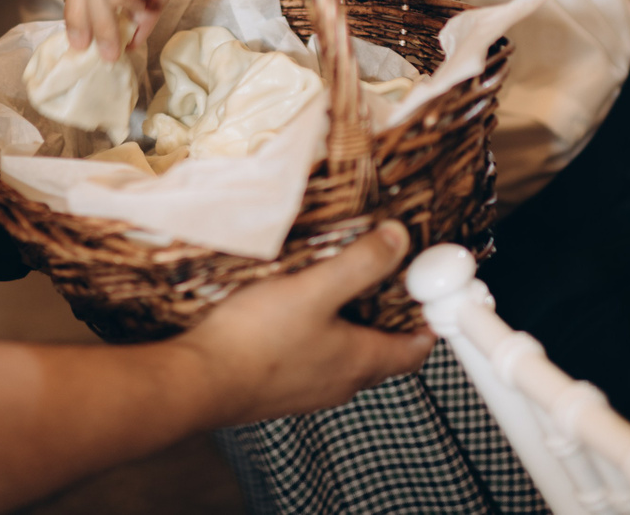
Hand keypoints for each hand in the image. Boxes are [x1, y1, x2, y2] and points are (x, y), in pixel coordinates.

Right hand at [179, 223, 434, 423]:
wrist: (199, 383)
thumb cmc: (256, 339)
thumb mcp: (315, 289)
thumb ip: (360, 264)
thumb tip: (399, 239)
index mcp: (360, 362)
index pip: (413, 352)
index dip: (427, 327)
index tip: (430, 301)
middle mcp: (339, 383)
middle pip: (381, 355)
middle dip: (389, 323)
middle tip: (387, 287)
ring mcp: (307, 390)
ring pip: (345, 359)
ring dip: (351, 330)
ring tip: (339, 292)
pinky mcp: (278, 388)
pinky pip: (312, 362)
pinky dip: (318, 338)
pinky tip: (294, 315)